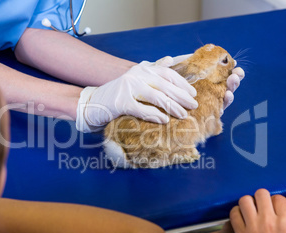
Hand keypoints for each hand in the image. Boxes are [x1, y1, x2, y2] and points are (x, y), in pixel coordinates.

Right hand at [76, 58, 197, 131]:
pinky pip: (142, 109)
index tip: (193, 94)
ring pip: (157, 96)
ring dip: (172, 107)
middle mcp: (136, 75)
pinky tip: (164, 120)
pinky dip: (155, 115)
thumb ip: (151, 70)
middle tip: (194, 106)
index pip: (168, 74)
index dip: (182, 84)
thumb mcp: (135, 80)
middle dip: (182, 96)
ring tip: (183, 115)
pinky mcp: (121, 102)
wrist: (91, 104)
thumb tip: (170, 59)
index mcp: (142, 69)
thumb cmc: (116, 95)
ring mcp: (127, 87)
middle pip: (165, 85)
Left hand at [172, 54, 244, 112]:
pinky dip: (225, 102)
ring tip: (233, 82)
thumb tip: (207, 48)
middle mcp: (209, 93)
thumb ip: (191, 61)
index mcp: (206, 82)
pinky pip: (218, 109)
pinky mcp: (206, 115)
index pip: (222, 75)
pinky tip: (227, 95)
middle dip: (234, 79)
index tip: (236, 63)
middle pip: (226, 86)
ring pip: (224, 97)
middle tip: (237, 74)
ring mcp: (209, 104)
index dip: (231, 69)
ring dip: (232, 89)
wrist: (158, 99)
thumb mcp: (179, 70)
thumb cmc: (168, 84)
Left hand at [230, 189, 285, 232]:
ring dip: (247, 202)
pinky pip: (234, 213)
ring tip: (250, 208)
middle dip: (261, 198)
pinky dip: (236, 212)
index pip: (279, 197)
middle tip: (261, 204)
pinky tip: (241, 216)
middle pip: (261, 193)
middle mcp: (269, 222)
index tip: (273, 205)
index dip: (276, 200)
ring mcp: (253, 227)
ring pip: (245, 199)